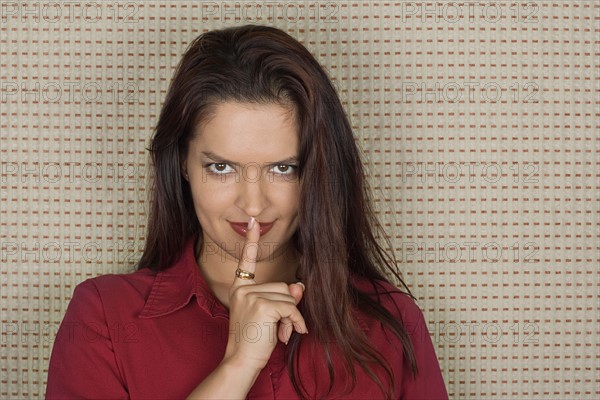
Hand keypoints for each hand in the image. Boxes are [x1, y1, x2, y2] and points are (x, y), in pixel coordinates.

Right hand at [223, 217, 306, 371]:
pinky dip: (296, 322)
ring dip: (291, 317)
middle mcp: (243, 289)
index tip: (253, 222)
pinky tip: (287, 335)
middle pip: (282, 286)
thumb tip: (299, 286)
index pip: (246, 261)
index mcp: (241, 288)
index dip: (251, 241)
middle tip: (278, 327)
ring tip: (279, 332)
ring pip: (289, 296)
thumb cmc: (254, 341)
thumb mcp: (271, 317)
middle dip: (287, 308)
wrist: (241, 361)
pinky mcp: (262, 304)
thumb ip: (284, 299)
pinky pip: (291, 307)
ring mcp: (251, 295)